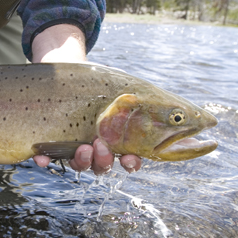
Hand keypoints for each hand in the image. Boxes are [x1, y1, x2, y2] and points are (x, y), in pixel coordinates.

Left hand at [31, 24, 141, 173]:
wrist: (67, 71)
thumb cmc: (100, 84)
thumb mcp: (125, 90)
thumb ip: (146, 104)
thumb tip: (198, 116)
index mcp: (117, 139)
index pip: (128, 160)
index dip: (130, 164)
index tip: (131, 158)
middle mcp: (96, 148)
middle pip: (102, 166)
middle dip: (103, 160)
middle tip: (100, 144)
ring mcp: (73, 146)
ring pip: (79, 164)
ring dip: (82, 161)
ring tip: (83, 147)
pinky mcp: (51, 142)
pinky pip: (47, 157)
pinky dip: (44, 159)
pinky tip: (40, 157)